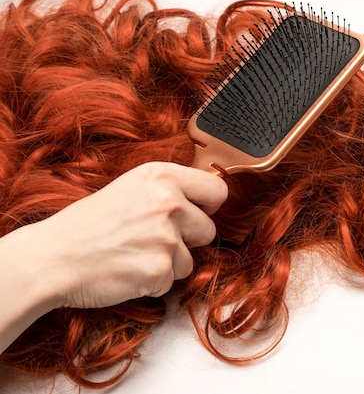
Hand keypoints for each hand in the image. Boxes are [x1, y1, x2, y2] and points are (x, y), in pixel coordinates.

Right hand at [29, 161, 227, 308]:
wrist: (52, 257)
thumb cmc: (88, 224)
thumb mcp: (131, 188)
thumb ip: (169, 190)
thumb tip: (205, 201)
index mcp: (162, 176)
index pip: (218, 191)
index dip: (207, 207)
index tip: (193, 214)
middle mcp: (168, 202)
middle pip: (209, 230)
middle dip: (187, 240)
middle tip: (151, 240)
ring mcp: (165, 237)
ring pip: (191, 260)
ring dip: (169, 264)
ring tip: (134, 254)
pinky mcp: (159, 269)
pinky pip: (172, 281)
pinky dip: (153, 282)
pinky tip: (128, 270)